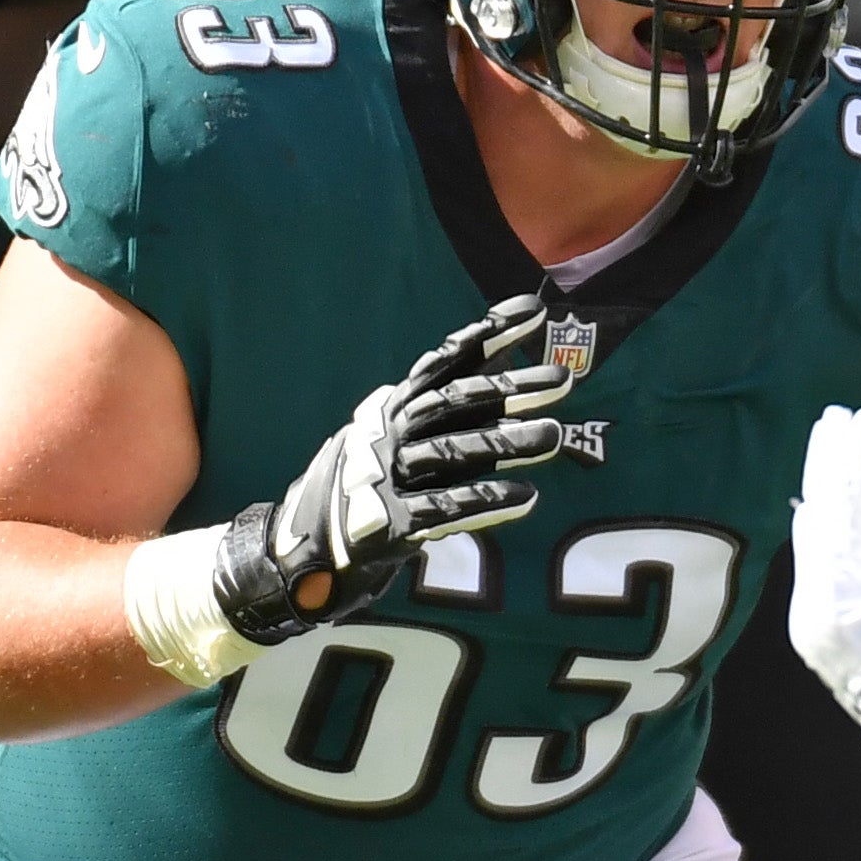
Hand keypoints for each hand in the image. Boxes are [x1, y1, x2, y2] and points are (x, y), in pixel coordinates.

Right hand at [211, 296, 569, 642]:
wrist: (299, 550)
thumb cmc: (368, 487)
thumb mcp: (400, 439)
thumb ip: (450, 416)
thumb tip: (513, 384)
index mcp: (396, 409)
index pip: (447, 362)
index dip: (489, 335)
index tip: (534, 311)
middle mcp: (390, 435)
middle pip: (455, 403)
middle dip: (509, 387)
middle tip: (562, 379)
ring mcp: (387, 477)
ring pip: (451, 452)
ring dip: (505, 444)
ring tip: (554, 436)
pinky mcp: (389, 524)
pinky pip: (443, 510)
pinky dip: (484, 502)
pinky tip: (526, 497)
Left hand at [788, 407, 860, 859]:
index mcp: (835, 587)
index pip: (835, 504)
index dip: (848, 457)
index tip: (859, 417)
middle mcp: (812, 603)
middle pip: (818, 516)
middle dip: (834, 467)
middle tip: (842, 418)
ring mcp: (817, 622)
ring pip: (824, 541)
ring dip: (844, 497)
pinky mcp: (833, 636)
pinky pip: (832, 566)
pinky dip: (850, 532)